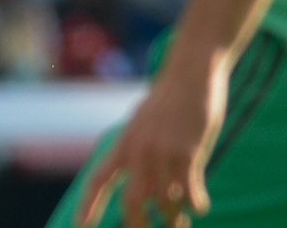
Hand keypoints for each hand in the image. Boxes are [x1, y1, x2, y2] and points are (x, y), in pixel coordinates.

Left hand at [79, 53, 226, 227]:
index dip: (87, 206)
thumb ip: (140, 152)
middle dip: (138, 225)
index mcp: (123, 144)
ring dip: (173, 218)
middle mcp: (138, 151)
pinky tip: (199, 206)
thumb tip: (144, 186)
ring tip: (179, 222)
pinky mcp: (188, 153)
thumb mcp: (143, 123)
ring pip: (165, 203)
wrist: (189, 73)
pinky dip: (195, 205)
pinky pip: (190, 193)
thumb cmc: (169, 100)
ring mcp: (162, 153)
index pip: (98, 180)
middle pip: (131, 203)